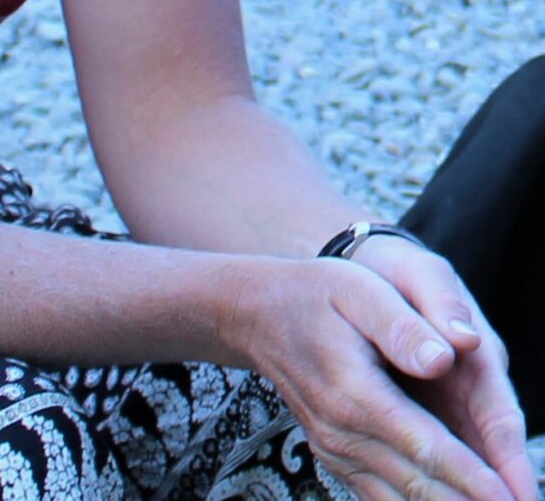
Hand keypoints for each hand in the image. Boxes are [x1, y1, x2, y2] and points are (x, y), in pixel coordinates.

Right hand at [225, 254, 527, 500]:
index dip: (474, 478)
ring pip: (402, 499)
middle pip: (420, 485)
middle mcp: (341, 431)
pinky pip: (380, 497)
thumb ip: (401, 324)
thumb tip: (445, 357)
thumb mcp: (358, 289)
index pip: (426, 445)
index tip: (513, 498)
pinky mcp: (335, 458)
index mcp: (352, 390)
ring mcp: (335, 449)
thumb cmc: (314, 294)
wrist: (255, 314)